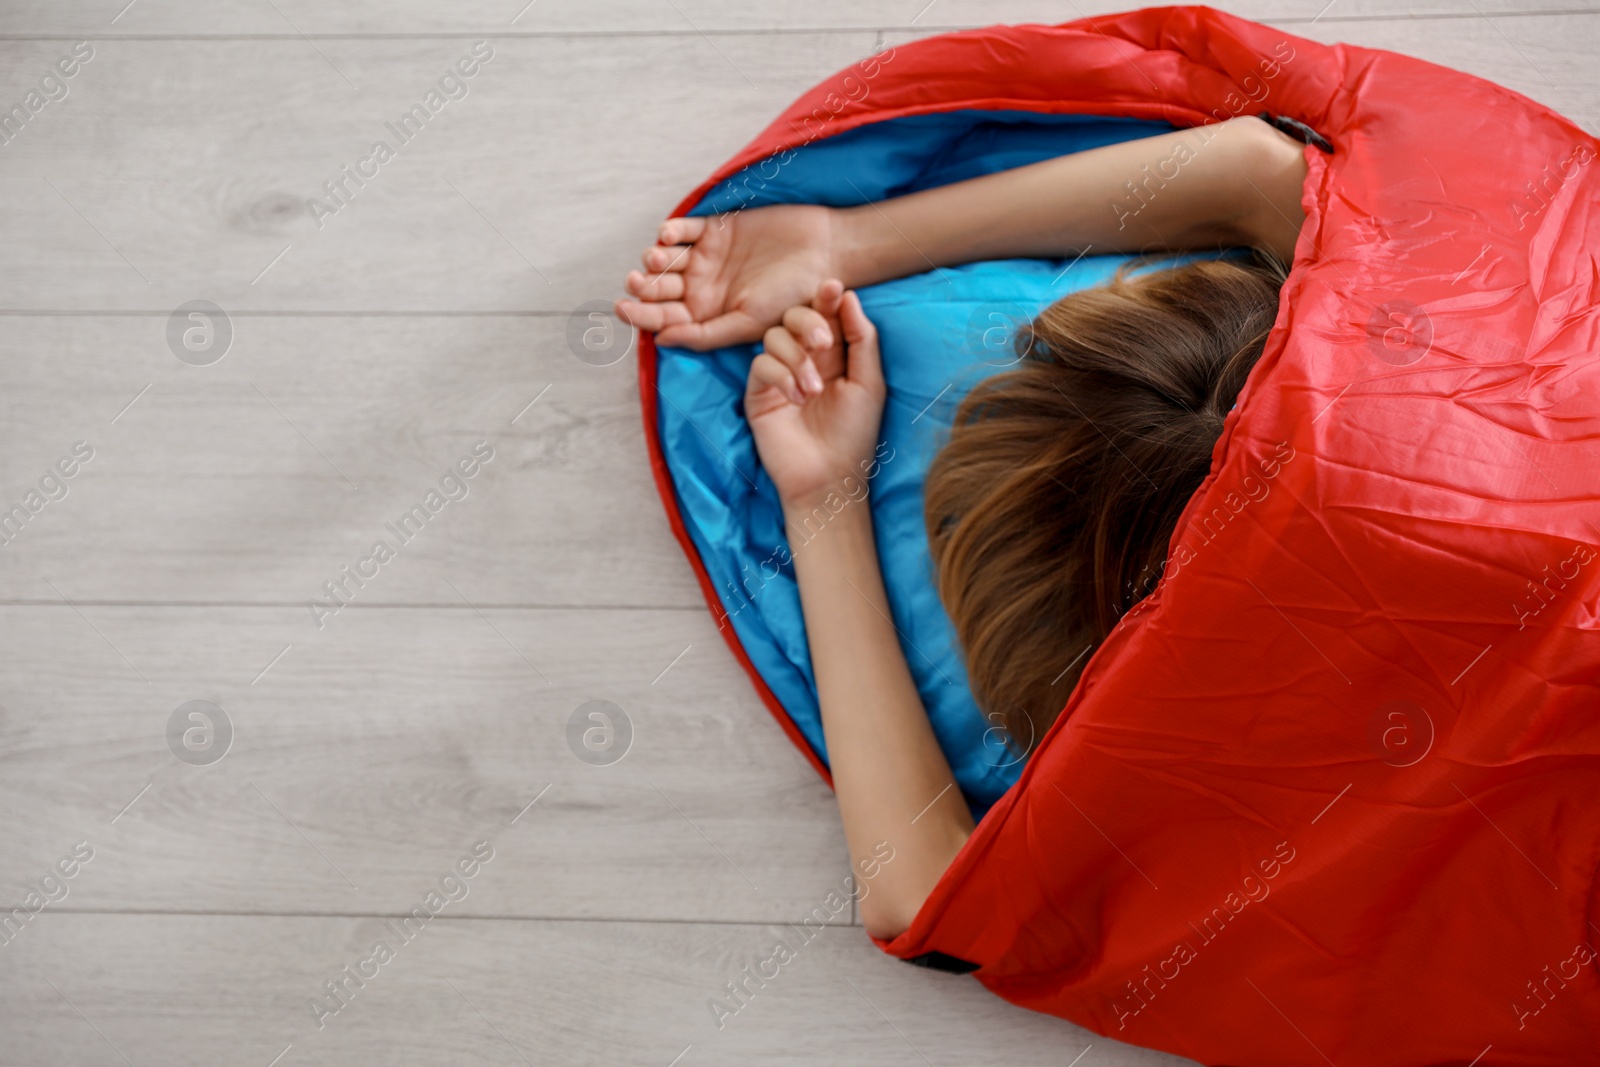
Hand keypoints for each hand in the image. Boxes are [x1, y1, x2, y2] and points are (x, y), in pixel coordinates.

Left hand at [616, 204, 838, 350]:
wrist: (823, 254)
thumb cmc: (792, 297)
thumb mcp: (748, 324)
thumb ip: (705, 335)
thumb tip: (660, 340)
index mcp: (706, 316)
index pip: (664, 319)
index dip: (640, 315)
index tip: (622, 308)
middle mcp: (702, 289)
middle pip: (660, 289)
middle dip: (644, 287)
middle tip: (638, 282)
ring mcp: (707, 258)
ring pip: (667, 259)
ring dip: (656, 258)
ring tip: (657, 258)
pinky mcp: (715, 229)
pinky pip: (685, 229)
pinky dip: (673, 231)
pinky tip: (670, 235)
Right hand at [745, 281, 884, 509]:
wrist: (829, 477)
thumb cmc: (854, 434)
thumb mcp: (868, 382)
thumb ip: (861, 339)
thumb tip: (848, 295)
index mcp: (833, 354)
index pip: (825, 314)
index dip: (827, 298)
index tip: (833, 287)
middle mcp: (804, 358)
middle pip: (794, 315)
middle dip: (809, 322)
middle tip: (824, 345)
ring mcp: (778, 375)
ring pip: (774, 336)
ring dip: (796, 359)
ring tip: (813, 392)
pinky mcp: (758, 393)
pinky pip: (760, 365)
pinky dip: (779, 377)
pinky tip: (795, 400)